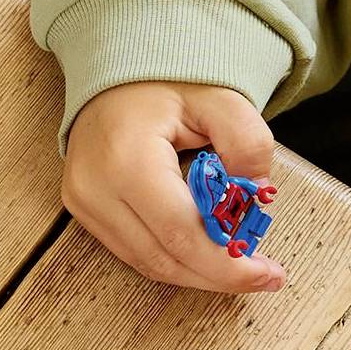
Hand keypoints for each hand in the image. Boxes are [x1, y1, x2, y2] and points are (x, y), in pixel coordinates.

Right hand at [62, 82, 286, 295]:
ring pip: (148, 263)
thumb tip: (256, 196)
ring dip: (198, 274)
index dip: (226, 264)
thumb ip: (248, 143)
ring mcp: (84, 202)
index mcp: (127, 158)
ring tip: (240, 268)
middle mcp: (96, 188)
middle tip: (263, 276)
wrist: (114, 73)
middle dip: (218, 275)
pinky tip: (206, 255)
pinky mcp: (83, 210)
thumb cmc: (165, 83)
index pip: (180, 233)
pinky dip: (174, 260)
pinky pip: (133, 252)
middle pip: (164, 258)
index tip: (267, 273)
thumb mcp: (220, 99)